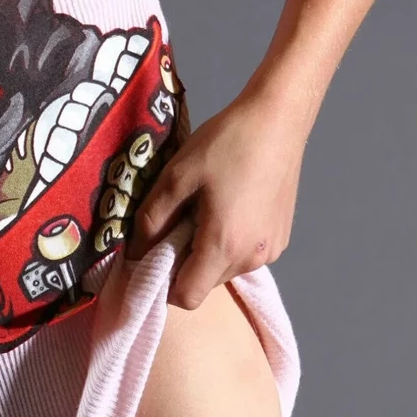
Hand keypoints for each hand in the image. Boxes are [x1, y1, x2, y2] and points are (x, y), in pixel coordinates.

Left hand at [126, 89, 306, 309]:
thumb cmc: (227, 143)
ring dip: (207, 250)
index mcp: (224, 246)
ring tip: (206, 206)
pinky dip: (229, 241)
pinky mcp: (281, 237)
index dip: (162, 281)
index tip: (153, 251)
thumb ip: (152, 219)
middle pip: (205, 283)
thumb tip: (136, 252)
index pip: (186, 297)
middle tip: (179, 217)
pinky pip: (244, 254)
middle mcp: (252, 258)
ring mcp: (272, 250)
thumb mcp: (176, 176)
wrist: (278, 119)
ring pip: (224, 269)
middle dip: (183, 261)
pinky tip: (228, 203)